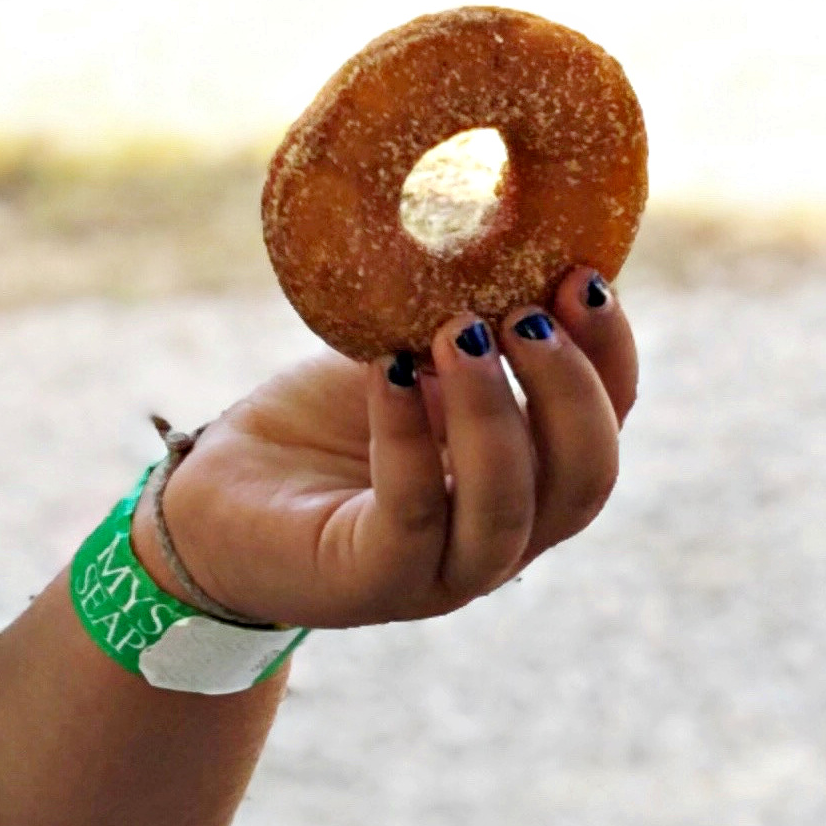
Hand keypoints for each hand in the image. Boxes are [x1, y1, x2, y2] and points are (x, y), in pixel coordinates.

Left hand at [145, 267, 638, 631]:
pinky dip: (407, 439)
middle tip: (525, 313)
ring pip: (508, 508)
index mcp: (527, 484)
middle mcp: (503, 538)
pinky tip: (388, 372)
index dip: (610, 356)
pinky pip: (410, 515)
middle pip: (584, 480)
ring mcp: (441, 573)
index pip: (605, 428)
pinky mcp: (368, 583)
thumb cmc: (316, 430)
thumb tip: (507, 242)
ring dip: (494, 413)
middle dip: (568, 389)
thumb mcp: (402, 364)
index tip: (582, 275)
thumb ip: (459, 330)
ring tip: (460, 332)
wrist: (214, 501)